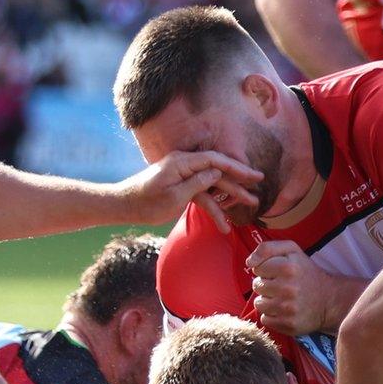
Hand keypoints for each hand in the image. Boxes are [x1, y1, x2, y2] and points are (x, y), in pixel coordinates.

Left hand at [114, 150, 260, 232]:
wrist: (123, 206)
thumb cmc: (146, 203)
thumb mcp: (175, 196)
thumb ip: (198, 183)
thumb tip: (216, 172)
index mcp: (183, 162)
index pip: (216, 160)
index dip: (237, 167)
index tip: (254, 175)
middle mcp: (184, 164)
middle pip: (217, 170)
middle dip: (238, 181)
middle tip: (258, 187)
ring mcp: (182, 175)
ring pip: (211, 184)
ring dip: (229, 195)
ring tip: (249, 204)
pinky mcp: (179, 185)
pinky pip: (200, 193)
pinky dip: (211, 206)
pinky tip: (223, 222)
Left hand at [246, 239, 335, 334]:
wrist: (329, 300)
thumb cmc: (306, 273)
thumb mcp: (291, 251)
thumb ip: (267, 249)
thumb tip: (249, 263)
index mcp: (288, 267)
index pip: (258, 268)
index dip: (266, 270)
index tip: (278, 272)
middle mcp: (288, 288)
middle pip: (257, 286)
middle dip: (266, 285)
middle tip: (281, 285)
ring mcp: (288, 309)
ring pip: (259, 304)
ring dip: (267, 301)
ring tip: (281, 298)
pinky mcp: (288, 324)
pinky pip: (265, 319)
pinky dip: (272, 315)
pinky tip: (284, 310)